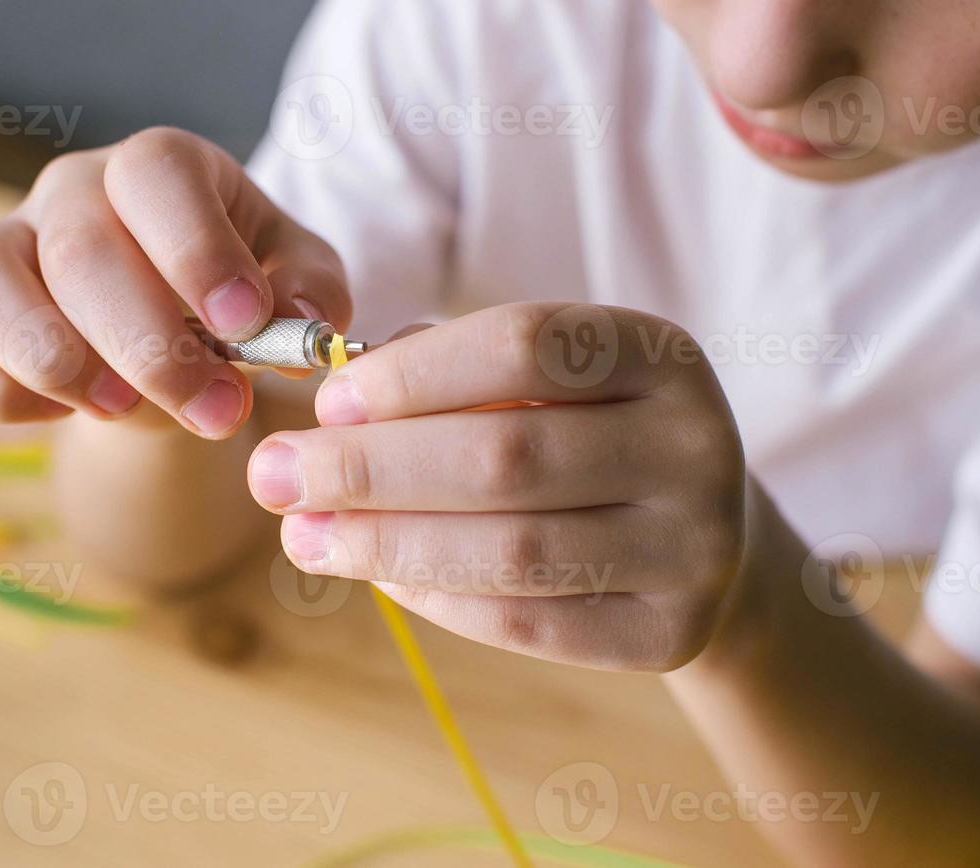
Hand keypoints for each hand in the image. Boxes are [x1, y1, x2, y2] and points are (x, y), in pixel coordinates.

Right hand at [0, 128, 350, 435]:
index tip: (243, 325)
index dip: (196, 247)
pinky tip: (65, 411)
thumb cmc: (238, 295)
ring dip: (57, 360)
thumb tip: (300, 322)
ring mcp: (2, 247)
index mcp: (160, 169)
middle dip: (150, 344)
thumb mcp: (296, 283)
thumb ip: (310, 293)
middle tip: (215, 408)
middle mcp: (69, 193)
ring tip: (126, 409)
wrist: (175, 338)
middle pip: (79, 246)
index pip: (156, 171)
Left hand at [247, 302, 747, 670]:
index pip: (524, 346)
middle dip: (368, 468)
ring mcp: (694, 547)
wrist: (706, 540)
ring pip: (510, 550)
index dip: (413, 374)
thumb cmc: (592, 437)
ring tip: (302, 533)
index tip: (327, 402)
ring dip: (384, 543)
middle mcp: (694, 445)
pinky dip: (435, 597)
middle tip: (273, 475)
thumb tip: (336, 406)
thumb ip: (452, 372)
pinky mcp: (670, 634)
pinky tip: (376, 573)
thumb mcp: (549, 382)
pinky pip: (526, 622)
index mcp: (662, 355)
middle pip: (506, 455)